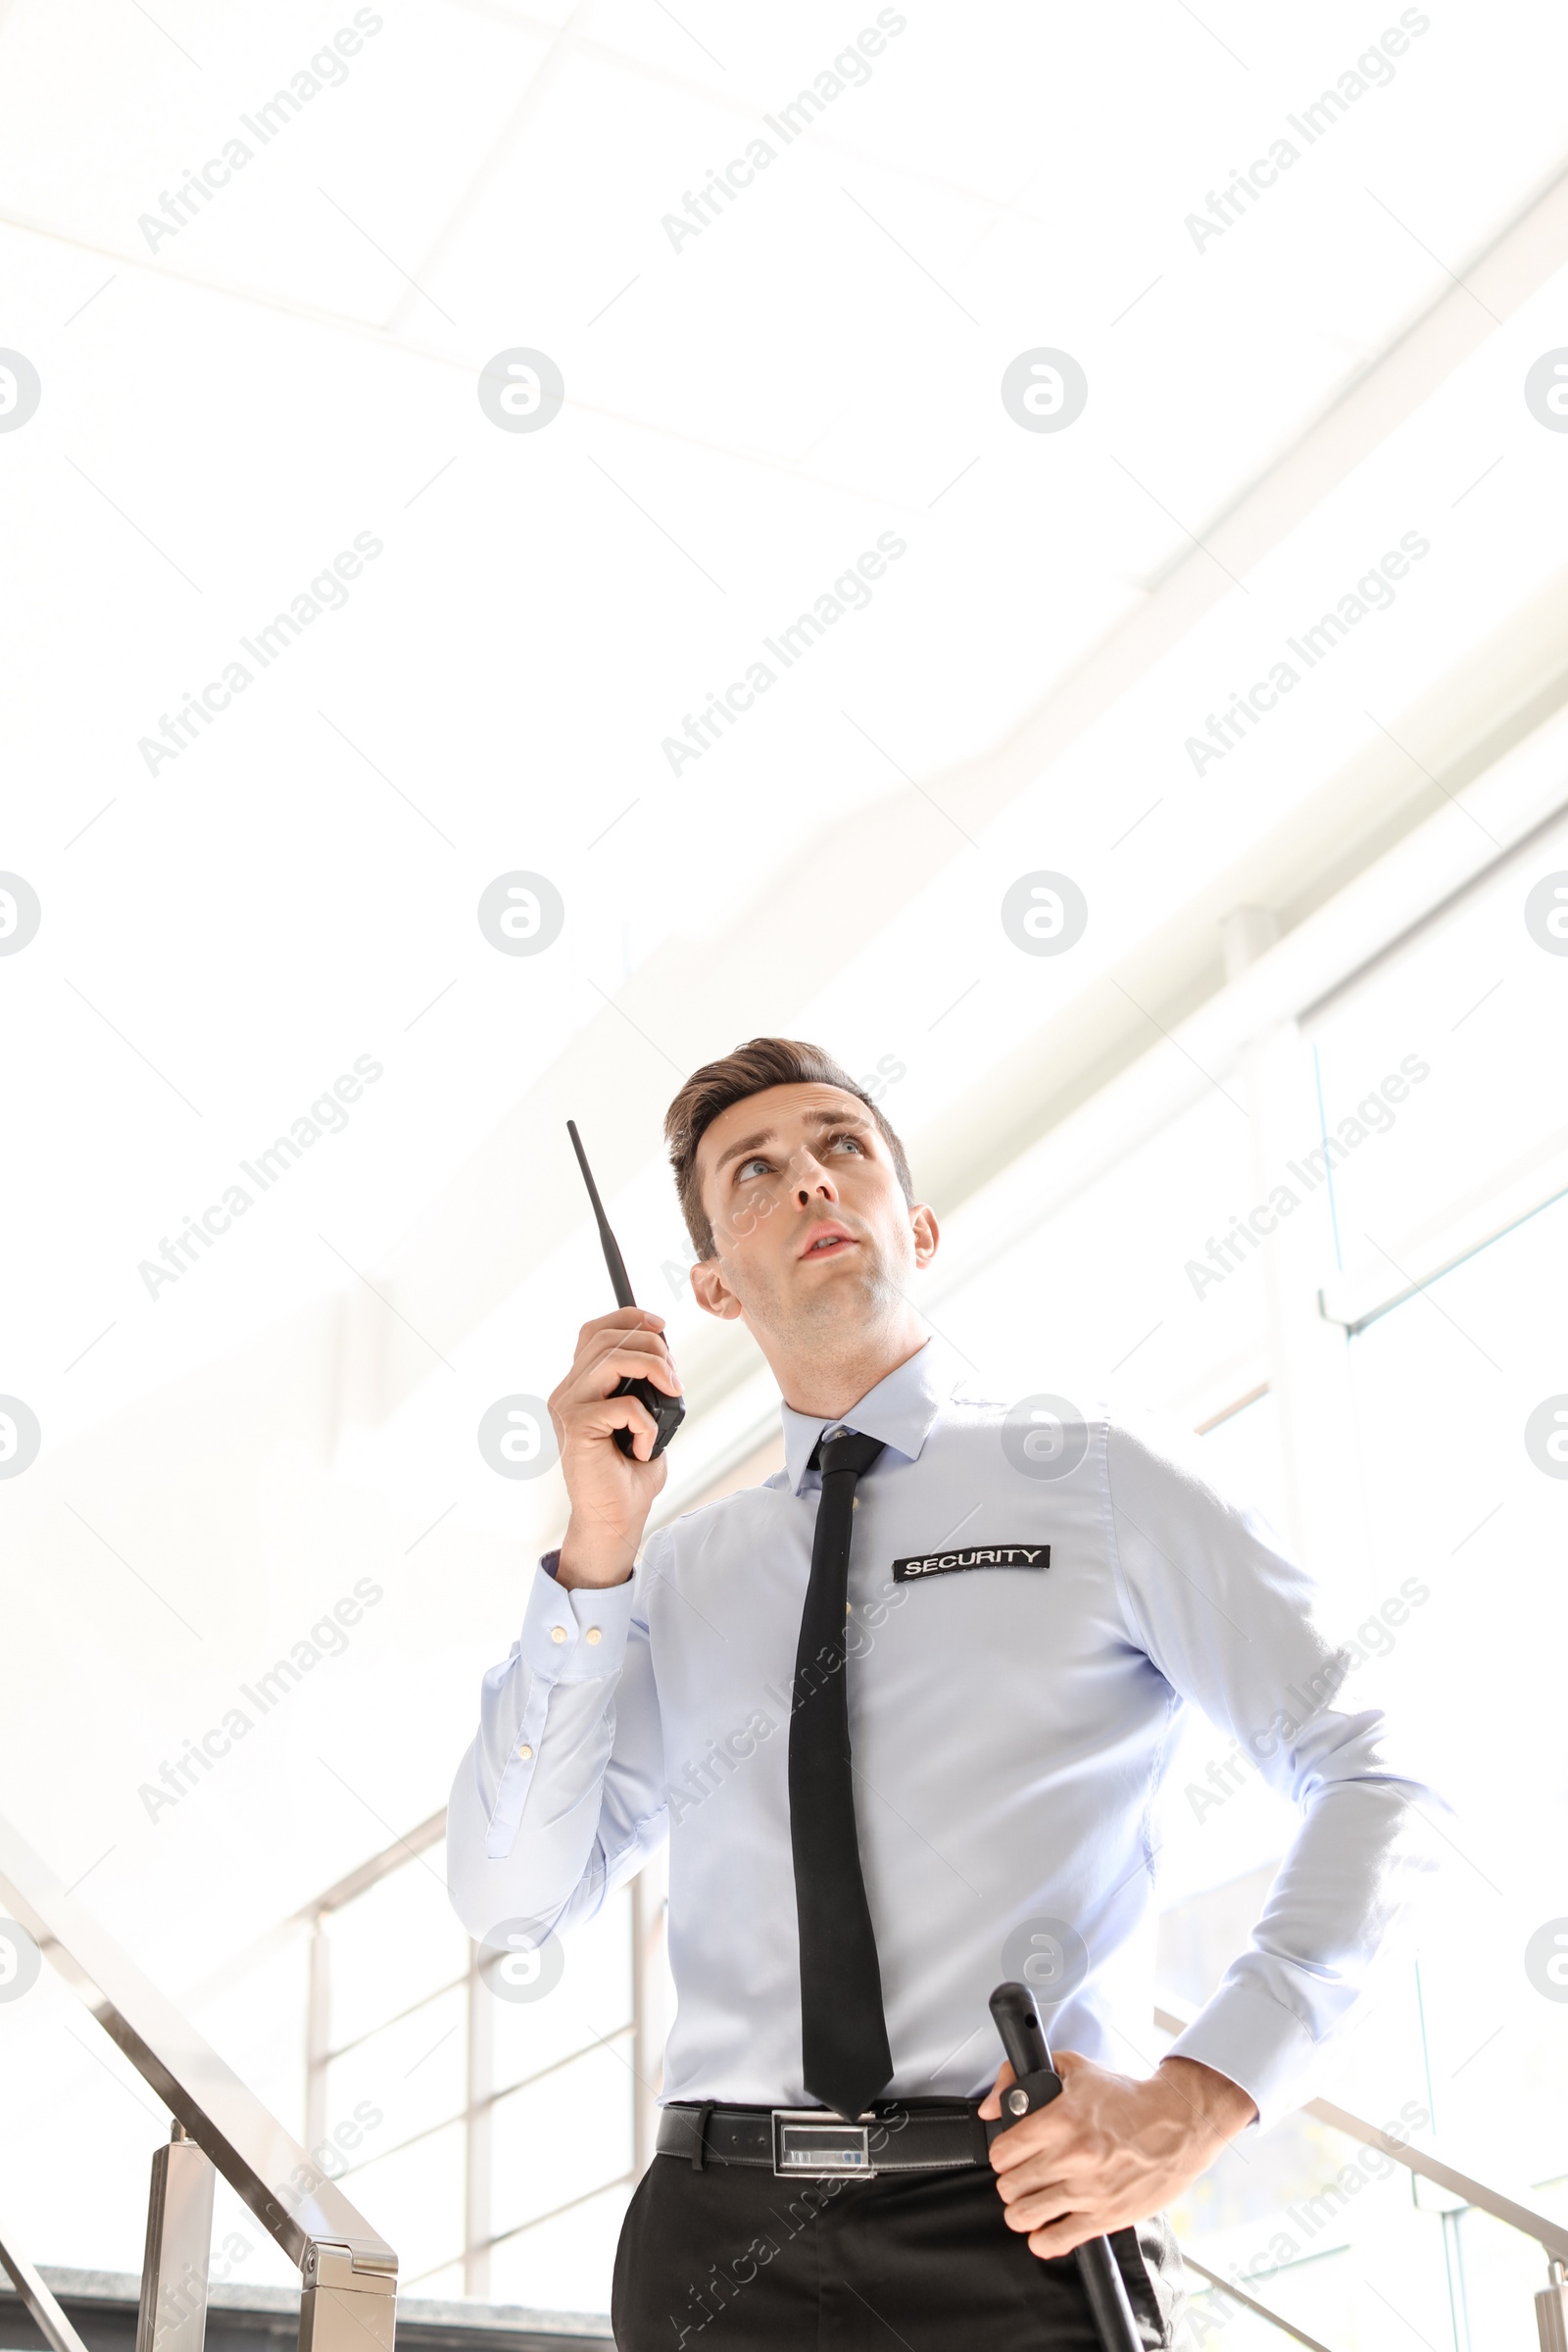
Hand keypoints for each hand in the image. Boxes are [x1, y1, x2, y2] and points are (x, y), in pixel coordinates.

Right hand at [548, 1308, 680, 1587]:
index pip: (594, 1332)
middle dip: (651, 1346)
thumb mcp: (642, 1419)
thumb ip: (643, 1388)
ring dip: (654, 1370)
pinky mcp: (576, 1429)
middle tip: (674, 1377)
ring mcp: (567, 1409)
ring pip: (612, 1360)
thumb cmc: (629, 1474)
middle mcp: (567, 1392)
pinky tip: (645, 1446)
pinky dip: (646, 1423)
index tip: (660, 1325)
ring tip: (672, 1394)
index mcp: (579, 1387)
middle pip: (607, 1339)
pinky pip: (622, 1405)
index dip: (628, 1319)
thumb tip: (663, 1360)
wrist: (614, 1519)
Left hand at [978, 2051, 1255, 2258]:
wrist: (1179, 2121)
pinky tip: (1046, 2227)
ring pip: (1025, 2215)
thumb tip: (992, 2105)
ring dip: (1021, 2211)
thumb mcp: (1075, 2069)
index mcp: (1062, 2119)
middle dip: (1011, 2182)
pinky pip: (1056, 2241)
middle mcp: (1073, 2156)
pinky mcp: (1106, 2216)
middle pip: (1010, 2186)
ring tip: (1030, 2202)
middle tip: (1022, 2177)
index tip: (1009, 2156)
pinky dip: (1043, 2240)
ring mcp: (1089, 2189)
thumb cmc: (1128, 2098)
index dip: (1001, 2155)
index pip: (1003, 2152)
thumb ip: (1023, 2078)